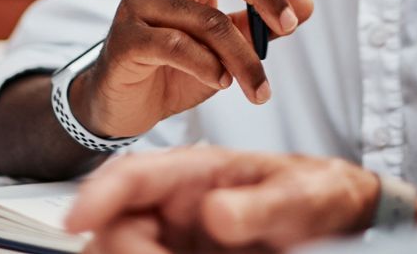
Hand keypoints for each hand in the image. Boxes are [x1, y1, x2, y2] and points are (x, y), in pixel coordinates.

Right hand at [67, 147, 383, 253]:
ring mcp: (178, 236)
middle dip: (120, 246)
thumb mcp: (300, 195)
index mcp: (196, 171)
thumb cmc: (316, 192)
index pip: (133, 175)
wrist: (339, 216)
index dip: (97, 194)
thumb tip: (214, 213)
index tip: (77, 220)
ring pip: (128, 246)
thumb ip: (260, 205)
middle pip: (119, 224)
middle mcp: (177, 204)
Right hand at [75, 0, 312, 139]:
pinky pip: (178, 46)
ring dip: (244, 58)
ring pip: (208, 19)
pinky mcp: (127, 37)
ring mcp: (139, 2)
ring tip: (260, 89)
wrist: (123, 103)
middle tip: (289, 26)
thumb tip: (306, 3)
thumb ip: (259, 23)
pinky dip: (208, 66)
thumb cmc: (174, 67)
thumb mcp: (225, 45)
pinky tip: (222, 82)